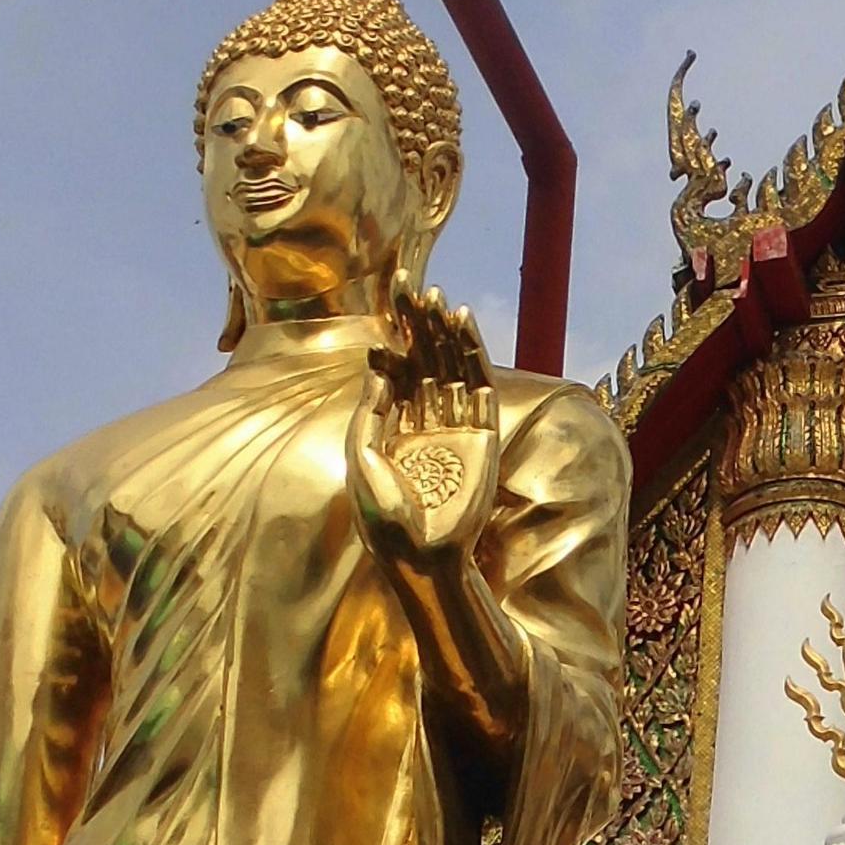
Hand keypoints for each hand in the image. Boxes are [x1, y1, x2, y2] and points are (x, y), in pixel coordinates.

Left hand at [348, 274, 499, 567]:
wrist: (423, 558)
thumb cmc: (384, 518)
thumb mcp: (362, 457)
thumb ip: (370, 408)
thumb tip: (378, 359)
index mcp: (396, 431)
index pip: (397, 372)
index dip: (394, 337)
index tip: (387, 304)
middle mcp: (428, 424)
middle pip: (425, 362)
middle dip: (418, 326)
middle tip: (410, 286)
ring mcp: (456, 428)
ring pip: (451, 367)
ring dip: (443, 332)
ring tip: (435, 296)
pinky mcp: (483, 435)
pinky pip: (479, 384)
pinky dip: (472, 352)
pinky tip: (461, 322)